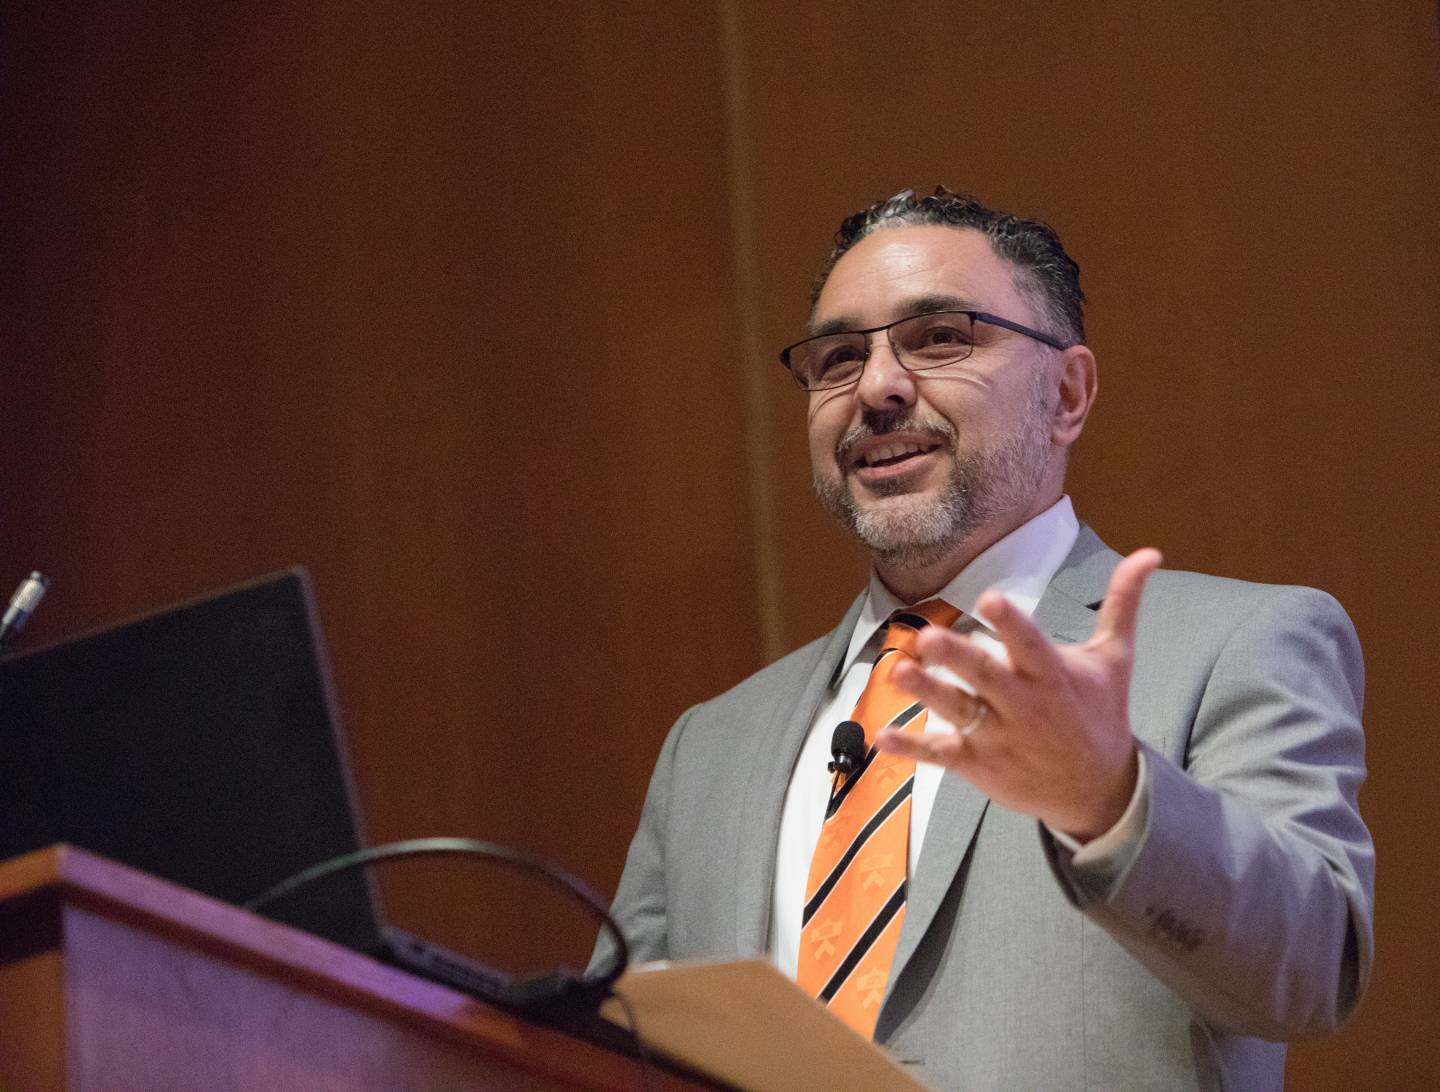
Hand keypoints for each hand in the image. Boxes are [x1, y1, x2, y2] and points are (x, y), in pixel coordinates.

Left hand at [877, 548, 1161, 840]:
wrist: (1099, 792)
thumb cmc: (1101, 714)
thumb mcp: (1115, 658)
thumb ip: (1122, 603)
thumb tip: (1150, 553)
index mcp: (1052, 674)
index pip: (1030, 644)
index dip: (1011, 624)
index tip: (989, 600)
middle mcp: (1023, 705)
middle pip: (985, 676)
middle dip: (957, 658)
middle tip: (928, 638)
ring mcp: (999, 736)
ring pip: (957, 711)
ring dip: (926, 692)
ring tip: (899, 671)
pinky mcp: (979, 763)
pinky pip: (942, 754)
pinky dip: (912, 748)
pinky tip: (882, 737)